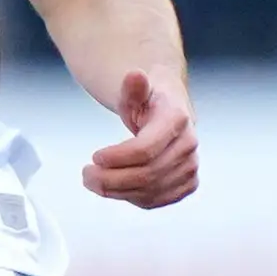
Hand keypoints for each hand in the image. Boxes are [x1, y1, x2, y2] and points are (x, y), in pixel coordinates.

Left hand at [83, 69, 198, 208]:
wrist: (171, 112)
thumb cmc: (149, 101)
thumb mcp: (136, 91)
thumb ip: (132, 87)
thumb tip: (134, 75)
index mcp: (177, 120)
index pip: (145, 150)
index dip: (117, 158)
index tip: (94, 157)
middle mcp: (188, 146)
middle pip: (146, 175)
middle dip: (110, 179)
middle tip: (86, 174)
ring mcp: (190, 167)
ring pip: (150, 192)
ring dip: (116, 191)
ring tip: (93, 181)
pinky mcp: (187, 184)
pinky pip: (156, 200)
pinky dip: (131, 198)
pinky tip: (115, 188)